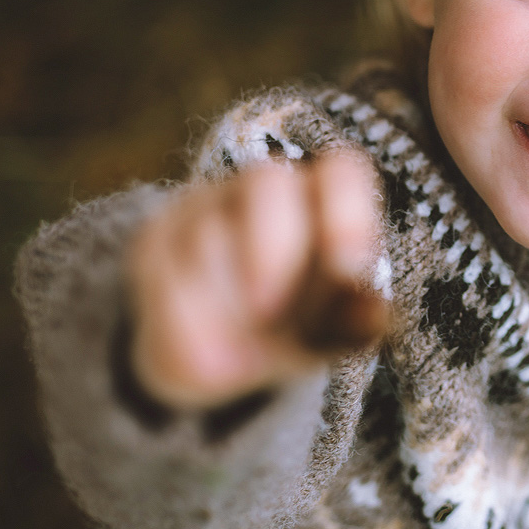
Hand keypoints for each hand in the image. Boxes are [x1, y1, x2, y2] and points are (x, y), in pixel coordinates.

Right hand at [125, 150, 388, 410]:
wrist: (217, 358)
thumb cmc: (296, 328)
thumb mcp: (330, 331)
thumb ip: (351, 321)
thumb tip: (374, 319)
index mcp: (323, 199)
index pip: (340, 171)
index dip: (346, 210)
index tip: (350, 265)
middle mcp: (263, 189)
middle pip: (267, 182)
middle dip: (271, 248)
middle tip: (271, 310)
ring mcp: (203, 207)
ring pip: (209, 233)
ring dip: (228, 301)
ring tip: (245, 339)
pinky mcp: (154, 241)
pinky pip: (166, 275)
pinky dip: (188, 323)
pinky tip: (207, 345)